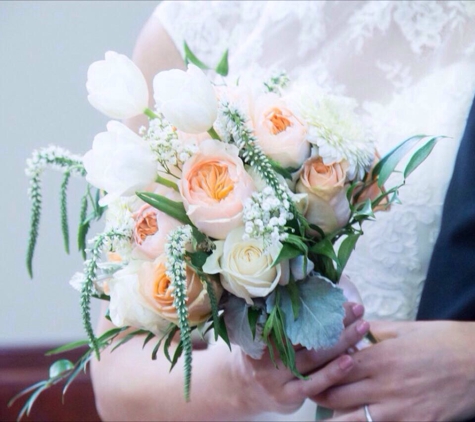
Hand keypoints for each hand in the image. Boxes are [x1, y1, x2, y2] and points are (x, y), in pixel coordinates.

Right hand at [232, 302, 369, 414]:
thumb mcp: (263, 332)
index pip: (291, 315)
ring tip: (362, 327)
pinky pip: (313, 384)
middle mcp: (266, 353)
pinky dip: (332, 372)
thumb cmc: (263, 353)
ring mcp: (275, 377)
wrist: (243, 388)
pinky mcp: (286, 396)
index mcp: (261, 331)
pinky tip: (350, 360)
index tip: (335, 295)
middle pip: (306, 334)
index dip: (313, 304)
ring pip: (313, 357)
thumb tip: (319, 296)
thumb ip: (283, 320)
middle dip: (334, 320)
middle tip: (357, 307)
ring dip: (341, 342)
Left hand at [313, 320, 474, 420]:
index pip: (334, 367)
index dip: (318, 371)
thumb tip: (353, 330)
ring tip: (326, 415)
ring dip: (336, 417)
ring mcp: (399, 409)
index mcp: (379, 357)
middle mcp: (383, 385)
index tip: (308, 371)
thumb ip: (374, 331)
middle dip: (320, 395)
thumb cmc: (442, 340)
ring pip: (353, 419)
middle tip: (311, 392)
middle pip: (337, 396)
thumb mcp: (405, 329)